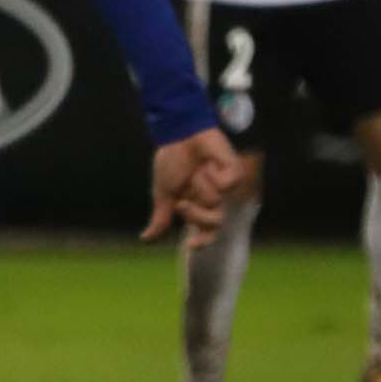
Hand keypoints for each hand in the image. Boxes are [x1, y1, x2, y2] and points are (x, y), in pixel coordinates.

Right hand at [144, 127, 239, 247]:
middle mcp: (213, 199)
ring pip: (216, 203)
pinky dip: (213, 176)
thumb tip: (145, 239)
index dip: (202, 241)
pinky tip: (208, 164)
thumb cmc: (171, 162)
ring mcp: (225, 186)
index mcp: (197, 206)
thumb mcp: (163, 194)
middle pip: (214, 223)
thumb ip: (160, 218)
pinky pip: (226, 184)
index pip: (206, 232)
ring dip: (200, 188)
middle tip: (184, 202)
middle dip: (197, 216)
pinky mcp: (234, 172)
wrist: (178, 135)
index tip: (190, 246)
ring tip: (196, 172)